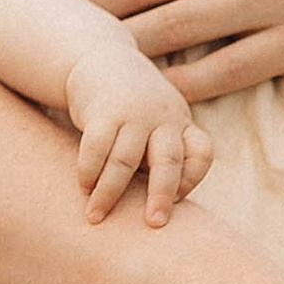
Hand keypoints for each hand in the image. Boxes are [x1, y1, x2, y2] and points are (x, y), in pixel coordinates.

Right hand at [61, 38, 212, 224]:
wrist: (101, 59)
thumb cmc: (133, 106)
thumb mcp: (160, 122)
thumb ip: (163, 156)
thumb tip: (162, 206)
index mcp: (181, 122)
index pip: (201, 152)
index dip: (192, 178)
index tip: (178, 200)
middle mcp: (161, 117)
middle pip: (168, 160)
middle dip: (161, 194)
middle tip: (153, 224)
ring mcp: (132, 113)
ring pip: (124, 160)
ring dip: (108, 193)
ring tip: (95, 217)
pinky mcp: (102, 110)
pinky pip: (95, 147)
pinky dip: (88, 171)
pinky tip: (82, 187)